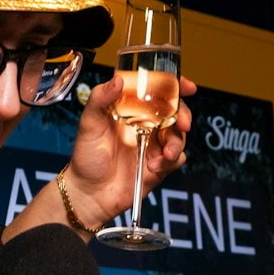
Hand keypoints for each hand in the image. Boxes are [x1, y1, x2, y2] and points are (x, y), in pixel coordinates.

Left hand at [56, 72, 195, 231]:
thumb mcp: (89, 124)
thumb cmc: (86, 157)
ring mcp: (153, 145)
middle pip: (175, 112)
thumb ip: (100, 99)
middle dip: (184, 115)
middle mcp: (146, 125)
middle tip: (183, 124)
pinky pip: (176, 159)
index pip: (157, 92)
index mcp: (131, 110)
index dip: (174, 86)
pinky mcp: (159, 165)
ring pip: (178, 136)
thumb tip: (118, 81)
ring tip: (165, 154)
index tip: (187, 86)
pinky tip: (154, 166)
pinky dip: (171, 161)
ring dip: (176, 142)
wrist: (89, 193)